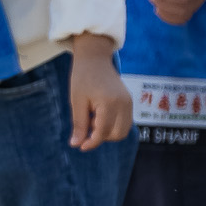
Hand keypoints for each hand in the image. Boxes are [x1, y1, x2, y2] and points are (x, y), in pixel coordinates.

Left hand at [68, 33, 133, 149]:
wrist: (95, 58)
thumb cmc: (82, 77)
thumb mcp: (76, 101)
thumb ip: (79, 124)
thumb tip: (76, 144)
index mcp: (110, 103)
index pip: (104, 132)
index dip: (91, 142)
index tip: (80, 146)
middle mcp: (124, 104)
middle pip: (117, 135)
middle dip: (101, 137)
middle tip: (86, 124)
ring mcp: (129, 103)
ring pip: (123, 130)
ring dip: (107, 132)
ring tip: (92, 118)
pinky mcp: (129, 102)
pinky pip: (124, 122)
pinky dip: (113, 125)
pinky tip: (98, 115)